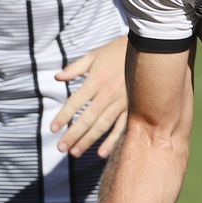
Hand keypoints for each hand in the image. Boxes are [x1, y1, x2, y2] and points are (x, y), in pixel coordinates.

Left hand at [52, 37, 127, 156]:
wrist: (148, 49)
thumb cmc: (118, 51)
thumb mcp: (94, 55)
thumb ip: (75, 67)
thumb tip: (57, 77)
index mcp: (96, 80)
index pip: (75, 102)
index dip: (63, 116)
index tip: (52, 129)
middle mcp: (107, 94)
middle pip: (87, 118)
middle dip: (73, 135)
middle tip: (61, 148)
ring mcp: (121, 102)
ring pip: (102, 126)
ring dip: (88, 141)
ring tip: (75, 152)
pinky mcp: (133, 107)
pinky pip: (121, 127)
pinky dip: (112, 141)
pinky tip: (101, 153)